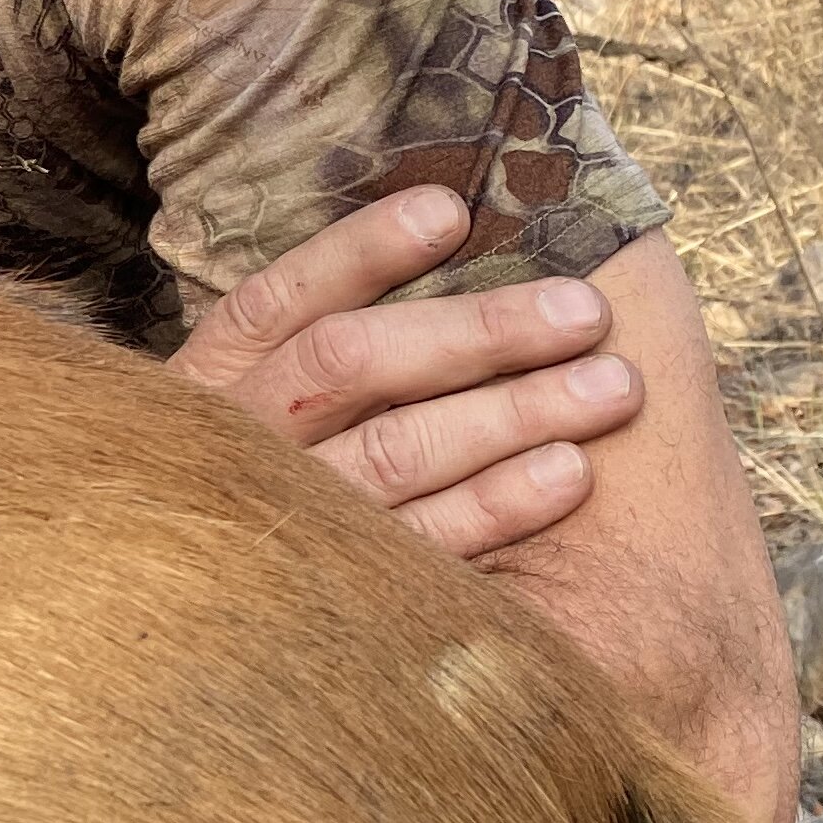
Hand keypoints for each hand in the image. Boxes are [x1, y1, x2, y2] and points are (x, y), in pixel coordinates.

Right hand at [174, 190, 642, 556]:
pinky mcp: (338, 590)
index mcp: (210, 381)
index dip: (360, 252)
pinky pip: (425, 542)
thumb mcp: (258, 396)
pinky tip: (570, 472)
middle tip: (585, 312)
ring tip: (614, 386)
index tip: (450, 211)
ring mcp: (286, 521)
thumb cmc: (273, 472)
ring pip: (399, 450)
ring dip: (515, 412)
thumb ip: (323, 334)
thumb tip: (446, 227)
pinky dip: (498, 504)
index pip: (279, 300)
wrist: (207, 612)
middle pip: (350, 365)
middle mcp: (237, 446)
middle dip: (476, 330)